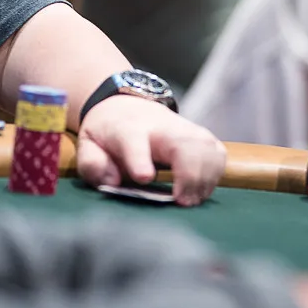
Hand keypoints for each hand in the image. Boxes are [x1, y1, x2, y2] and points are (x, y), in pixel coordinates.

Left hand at [77, 96, 225, 206]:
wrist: (128, 106)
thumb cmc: (109, 134)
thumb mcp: (88, 145)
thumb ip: (93, 165)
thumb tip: (112, 181)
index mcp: (128, 129)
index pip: (134, 142)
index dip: (139, 159)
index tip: (144, 178)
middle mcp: (163, 126)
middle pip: (184, 145)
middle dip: (189, 175)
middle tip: (182, 202)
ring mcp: (188, 129)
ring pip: (207, 149)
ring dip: (205, 178)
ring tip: (191, 200)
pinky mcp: (204, 136)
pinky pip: (218, 155)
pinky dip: (215, 175)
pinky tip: (201, 189)